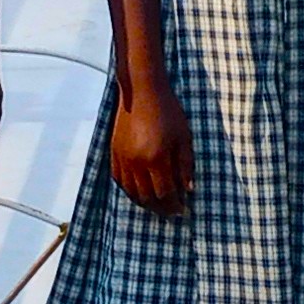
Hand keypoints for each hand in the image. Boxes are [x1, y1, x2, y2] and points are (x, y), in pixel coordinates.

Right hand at [108, 81, 191, 214]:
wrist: (142, 92)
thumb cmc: (168, 111)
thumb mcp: (184, 137)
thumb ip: (186, 165)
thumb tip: (188, 189)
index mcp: (156, 159)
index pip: (165, 193)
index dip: (174, 205)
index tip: (182, 209)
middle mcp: (137, 163)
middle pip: (147, 197)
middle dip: (160, 208)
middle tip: (170, 211)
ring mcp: (123, 158)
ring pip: (131, 192)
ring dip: (144, 202)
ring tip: (156, 204)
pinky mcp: (114, 153)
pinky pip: (119, 180)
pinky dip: (129, 190)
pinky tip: (139, 191)